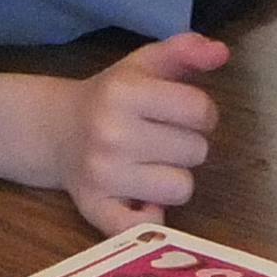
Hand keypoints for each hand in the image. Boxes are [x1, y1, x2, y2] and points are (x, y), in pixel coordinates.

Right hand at [0, 34, 225, 229]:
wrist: (55, 130)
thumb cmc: (110, 97)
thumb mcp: (143, 64)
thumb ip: (184, 51)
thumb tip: (221, 52)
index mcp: (125, 91)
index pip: (201, 110)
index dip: (200, 113)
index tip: (180, 114)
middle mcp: (112, 133)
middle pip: (196, 151)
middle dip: (185, 145)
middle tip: (159, 139)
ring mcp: (103, 174)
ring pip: (181, 188)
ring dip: (173, 179)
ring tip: (149, 165)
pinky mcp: (96, 208)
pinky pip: (145, 225)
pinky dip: (149, 217)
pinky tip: (139, 200)